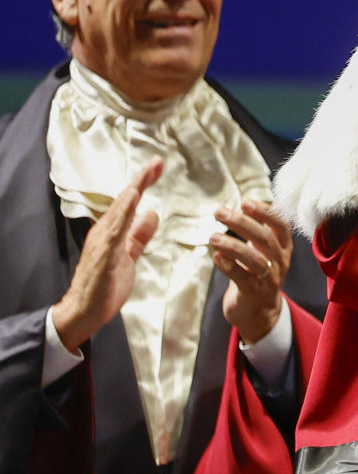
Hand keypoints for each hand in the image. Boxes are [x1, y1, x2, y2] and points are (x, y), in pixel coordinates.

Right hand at [51, 157, 162, 353]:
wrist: (84, 311)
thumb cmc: (105, 285)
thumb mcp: (129, 255)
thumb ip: (139, 235)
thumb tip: (153, 214)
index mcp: (112, 232)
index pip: (129, 203)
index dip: (142, 184)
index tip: (157, 167)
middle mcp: (104, 232)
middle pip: (124, 201)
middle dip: (140, 180)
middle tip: (157, 161)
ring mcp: (102, 243)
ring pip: (118, 212)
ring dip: (132, 192)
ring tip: (145, 175)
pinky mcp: (102, 255)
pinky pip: (114, 232)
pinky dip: (122, 214)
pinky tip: (131, 201)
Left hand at [213, 198, 294, 344]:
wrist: (259, 311)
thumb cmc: (257, 273)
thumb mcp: (264, 250)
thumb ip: (258, 231)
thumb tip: (242, 204)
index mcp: (284, 247)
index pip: (281, 225)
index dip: (265, 212)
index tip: (245, 201)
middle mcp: (280, 261)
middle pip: (265, 238)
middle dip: (242, 223)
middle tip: (219, 212)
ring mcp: (269, 278)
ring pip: (255, 259)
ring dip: (233, 245)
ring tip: (212, 237)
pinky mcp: (254, 293)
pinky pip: (242, 277)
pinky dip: (228, 266)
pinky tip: (216, 256)